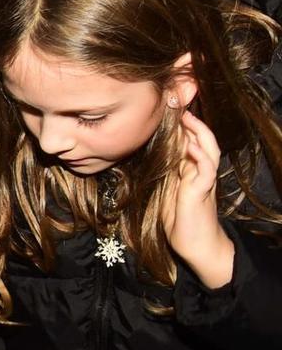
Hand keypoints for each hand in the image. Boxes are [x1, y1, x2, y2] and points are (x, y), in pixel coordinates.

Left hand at [166, 108, 234, 288]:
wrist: (195, 244)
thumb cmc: (178, 220)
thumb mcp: (164, 191)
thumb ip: (160, 175)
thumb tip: (140, 159)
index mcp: (188, 171)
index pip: (188, 142)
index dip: (181, 127)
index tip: (168, 110)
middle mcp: (198, 172)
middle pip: (202, 140)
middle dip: (192, 123)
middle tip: (179, 105)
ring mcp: (203, 181)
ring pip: (209, 150)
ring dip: (200, 133)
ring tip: (189, 117)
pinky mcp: (203, 192)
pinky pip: (207, 170)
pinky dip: (201, 156)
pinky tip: (193, 146)